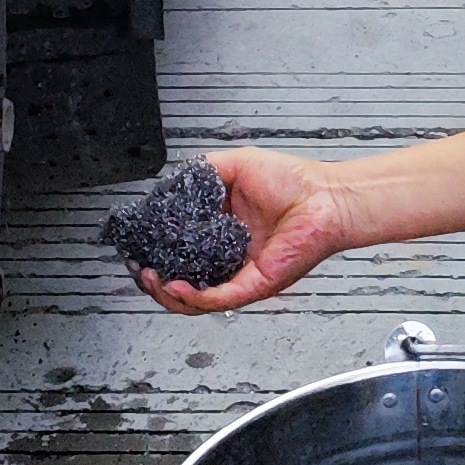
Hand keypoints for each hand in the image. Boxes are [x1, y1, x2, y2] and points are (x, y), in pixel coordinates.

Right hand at [138, 148, 358, 313]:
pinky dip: (193, 296)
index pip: (181, 252)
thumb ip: (203, 172)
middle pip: (182, 282)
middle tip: (138, 269)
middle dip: (154, 280)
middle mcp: (229, 258)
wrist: (326, 196)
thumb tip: (173, 183)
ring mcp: (241, 274)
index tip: (138, 246)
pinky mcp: (254, 284)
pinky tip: (176, 286)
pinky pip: (218, 298)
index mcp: (223, 233)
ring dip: (167, 293)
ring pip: (196, 299)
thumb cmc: (295, 181)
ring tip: (150, 279)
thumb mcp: (237, 165)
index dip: (157, 252)